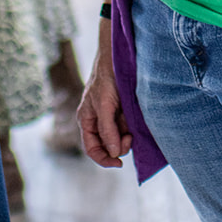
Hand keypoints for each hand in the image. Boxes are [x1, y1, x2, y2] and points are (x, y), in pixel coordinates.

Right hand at [78, 31, 131, 168]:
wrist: (118, 58)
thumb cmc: (106, 79)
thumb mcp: (104, 105)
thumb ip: (107, 130)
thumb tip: (114, 153)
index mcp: (87, 121)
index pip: (92, 149)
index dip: (104, 159)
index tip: (120, 163)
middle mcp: (98, 122)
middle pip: (108, 146)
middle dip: (119, 145)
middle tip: (130, 136)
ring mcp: (111, 118)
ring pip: (119, 138)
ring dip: (127, 136)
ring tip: (131, 122)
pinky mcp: (122, 112)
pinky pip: (127, 128)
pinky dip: (132, 128)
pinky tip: (135, 121)